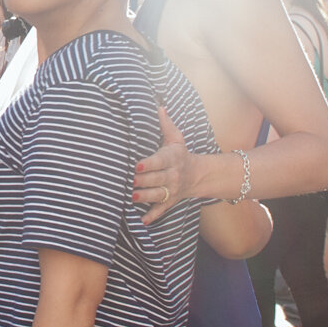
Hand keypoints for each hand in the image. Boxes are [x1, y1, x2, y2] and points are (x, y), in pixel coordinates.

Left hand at [132, 107, 193, 223]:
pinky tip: (142, 221)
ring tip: (132, 197)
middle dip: (143, 181)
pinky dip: (153, 217)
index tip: (137, 166)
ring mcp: (172, 190)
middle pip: (157, 179)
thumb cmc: (180, 154)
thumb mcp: (176, 139)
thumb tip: (159, 106)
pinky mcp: (171, 202)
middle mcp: (173, 176)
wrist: (198, 175)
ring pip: (158, 195)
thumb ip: (166, 124)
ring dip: (145, 197)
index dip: (148, 164)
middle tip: (129, 182)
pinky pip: (162, 210)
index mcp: (172, 159)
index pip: (159, 161)